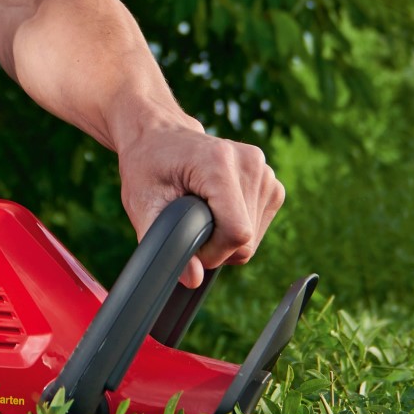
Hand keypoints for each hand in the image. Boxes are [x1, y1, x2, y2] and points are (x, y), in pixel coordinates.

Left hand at [116, 115, 284, 286]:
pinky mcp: (270, 179)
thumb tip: (194, 278)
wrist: (160, 135)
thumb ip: (166, 243)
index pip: (238, 232)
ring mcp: (264, 169)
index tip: (189, 241)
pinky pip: (260, 224)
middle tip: (189, 224)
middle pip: (247, 238)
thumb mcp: (142, 203)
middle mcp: (250, 162)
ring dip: (226, 237)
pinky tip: (217, 208)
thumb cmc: (147, 166)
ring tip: (201, 212)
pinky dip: (238, 227)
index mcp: (220, 163)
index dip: (213, 251)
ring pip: (255, 235)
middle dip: (217, 245)